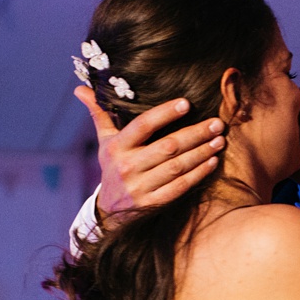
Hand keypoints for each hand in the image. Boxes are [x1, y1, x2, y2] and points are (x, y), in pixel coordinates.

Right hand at [76, 88, 224, 213]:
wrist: (108, 210)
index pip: (143, 126)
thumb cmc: (113, 165)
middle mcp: (127, 167)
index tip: (186, 103)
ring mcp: (139, 188)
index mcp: (117, 147)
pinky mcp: (152, 203)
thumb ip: (99, 113)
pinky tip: (212, 161)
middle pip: (167, 147)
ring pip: (177, 167)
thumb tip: (80, 89)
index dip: (164, 114)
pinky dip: (198, 174)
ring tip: (220, 139)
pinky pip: (180, 187)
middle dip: (195, 133)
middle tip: (217, 123)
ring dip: (201, 152)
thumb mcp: (104, 141)